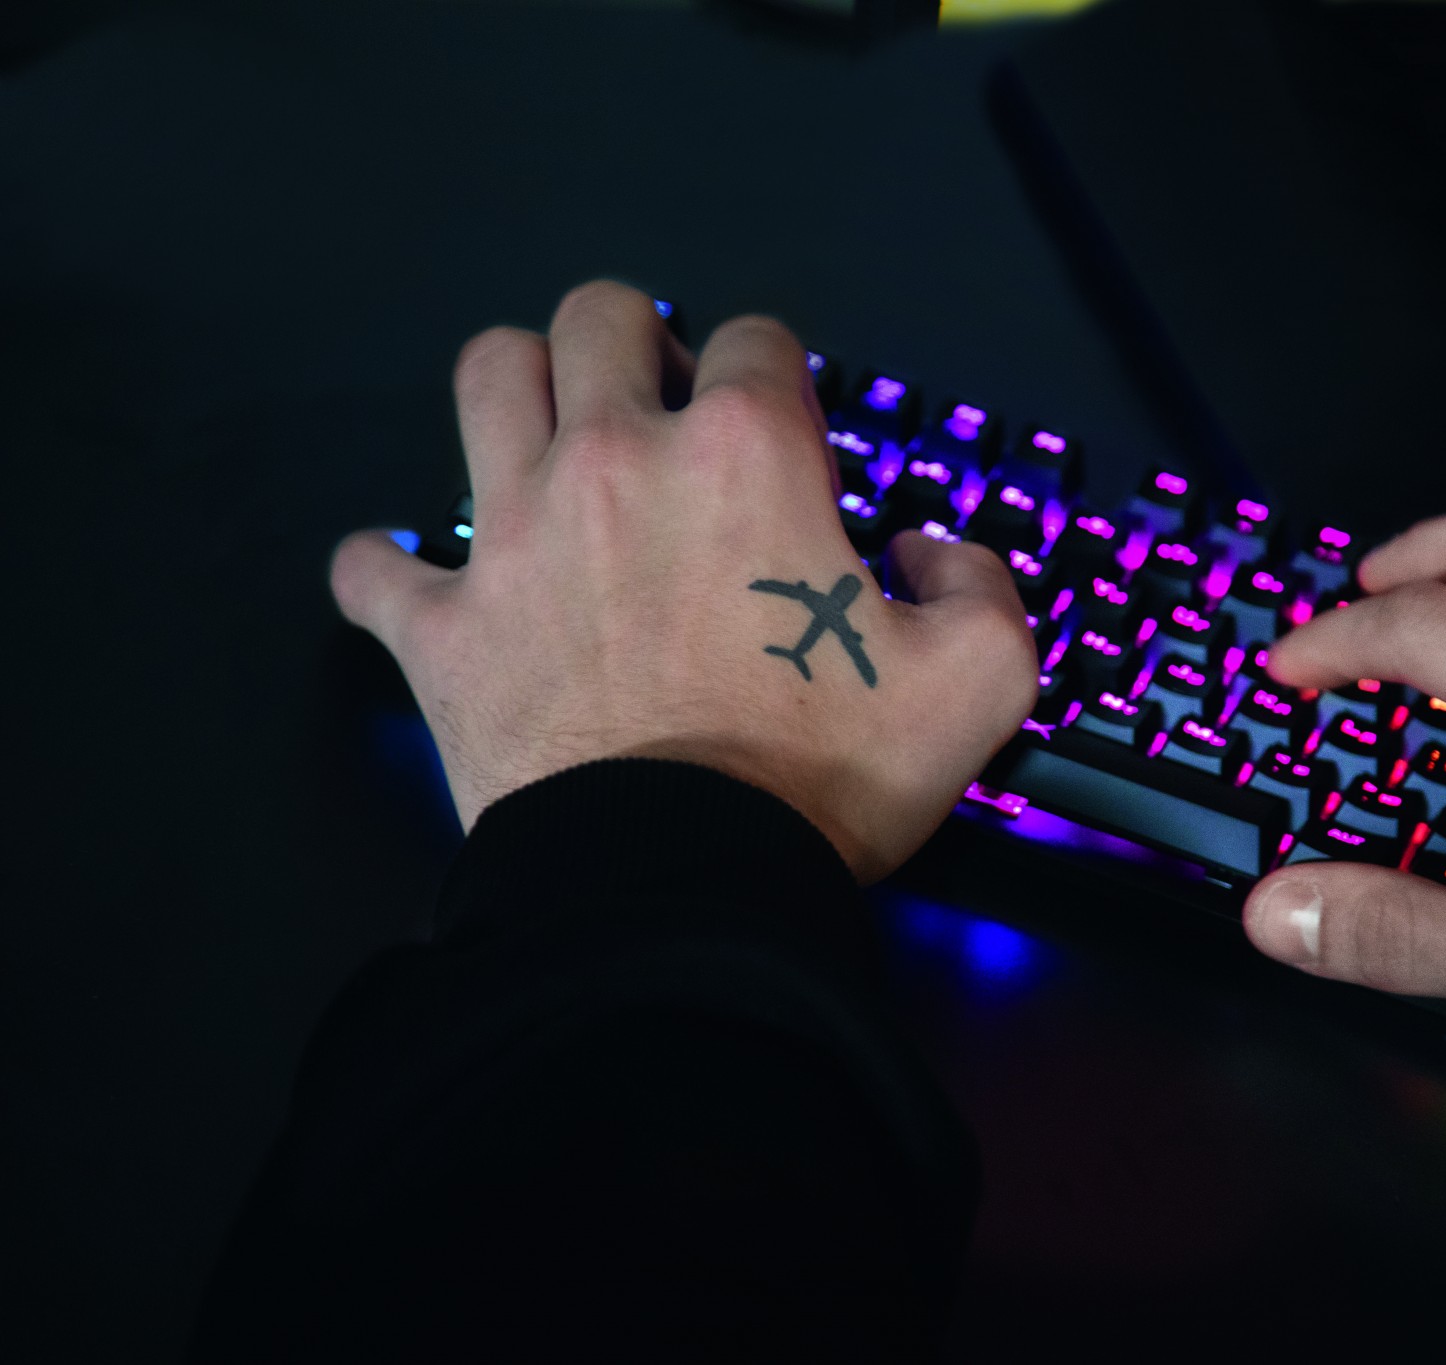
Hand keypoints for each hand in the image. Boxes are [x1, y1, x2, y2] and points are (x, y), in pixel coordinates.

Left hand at [329, 280, 1038, 883]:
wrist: (680, 889)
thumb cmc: (814, 784)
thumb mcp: (975, 682)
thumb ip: (983, 586)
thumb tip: (929, 554)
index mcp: (744, 456)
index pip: (756, 340)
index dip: (777, 375)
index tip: (783, 434)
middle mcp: (616, 461)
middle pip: (598, 317)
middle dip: (636, 342)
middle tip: (661, 408)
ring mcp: (513, 536)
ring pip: (487, 377)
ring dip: (520, 389)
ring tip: (551, 440)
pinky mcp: (443, 628)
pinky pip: (377, 564)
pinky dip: (394, 567)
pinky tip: (426, 581)